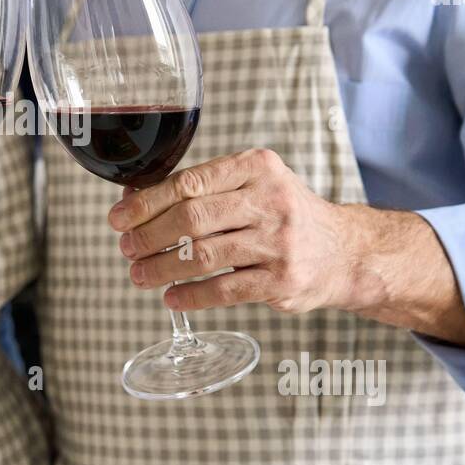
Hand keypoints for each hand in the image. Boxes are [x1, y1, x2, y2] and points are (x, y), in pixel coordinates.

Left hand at [108, 148, 354, 314]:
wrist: (345, 252)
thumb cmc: (284, 215)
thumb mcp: (253, 185)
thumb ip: (202, 189)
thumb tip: (133, 199)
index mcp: (257, 167)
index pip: (188, 182)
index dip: (146, 202)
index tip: (119, 217)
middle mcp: (270, 201)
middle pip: (191, 218)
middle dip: (148, 235)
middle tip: (125, 248)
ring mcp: (278, 242)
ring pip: (202, 256)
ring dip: (161, 268)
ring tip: (139, 275)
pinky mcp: (281, 281)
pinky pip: (222, 290)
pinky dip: (189, 295)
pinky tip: (171, 297)